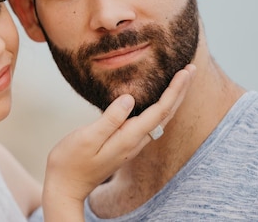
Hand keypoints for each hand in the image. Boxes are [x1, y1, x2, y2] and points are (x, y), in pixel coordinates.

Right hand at [41, 64, 195, 220]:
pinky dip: (160, 108)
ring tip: (181, 82)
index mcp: (128, 138)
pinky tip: (158, 102)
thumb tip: (130, 98)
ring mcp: (130, 146)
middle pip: (166, 114)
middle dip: (180, 91)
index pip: (160, 110)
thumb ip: (110, 119)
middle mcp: (135, 143)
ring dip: (172, 99)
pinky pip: (149, 124)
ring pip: (160, 120)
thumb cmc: (70, 161)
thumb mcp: (87, 138)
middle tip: (191, 69)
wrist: (65, 188)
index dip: (174, 90)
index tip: (186, 71)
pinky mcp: (123, 145)